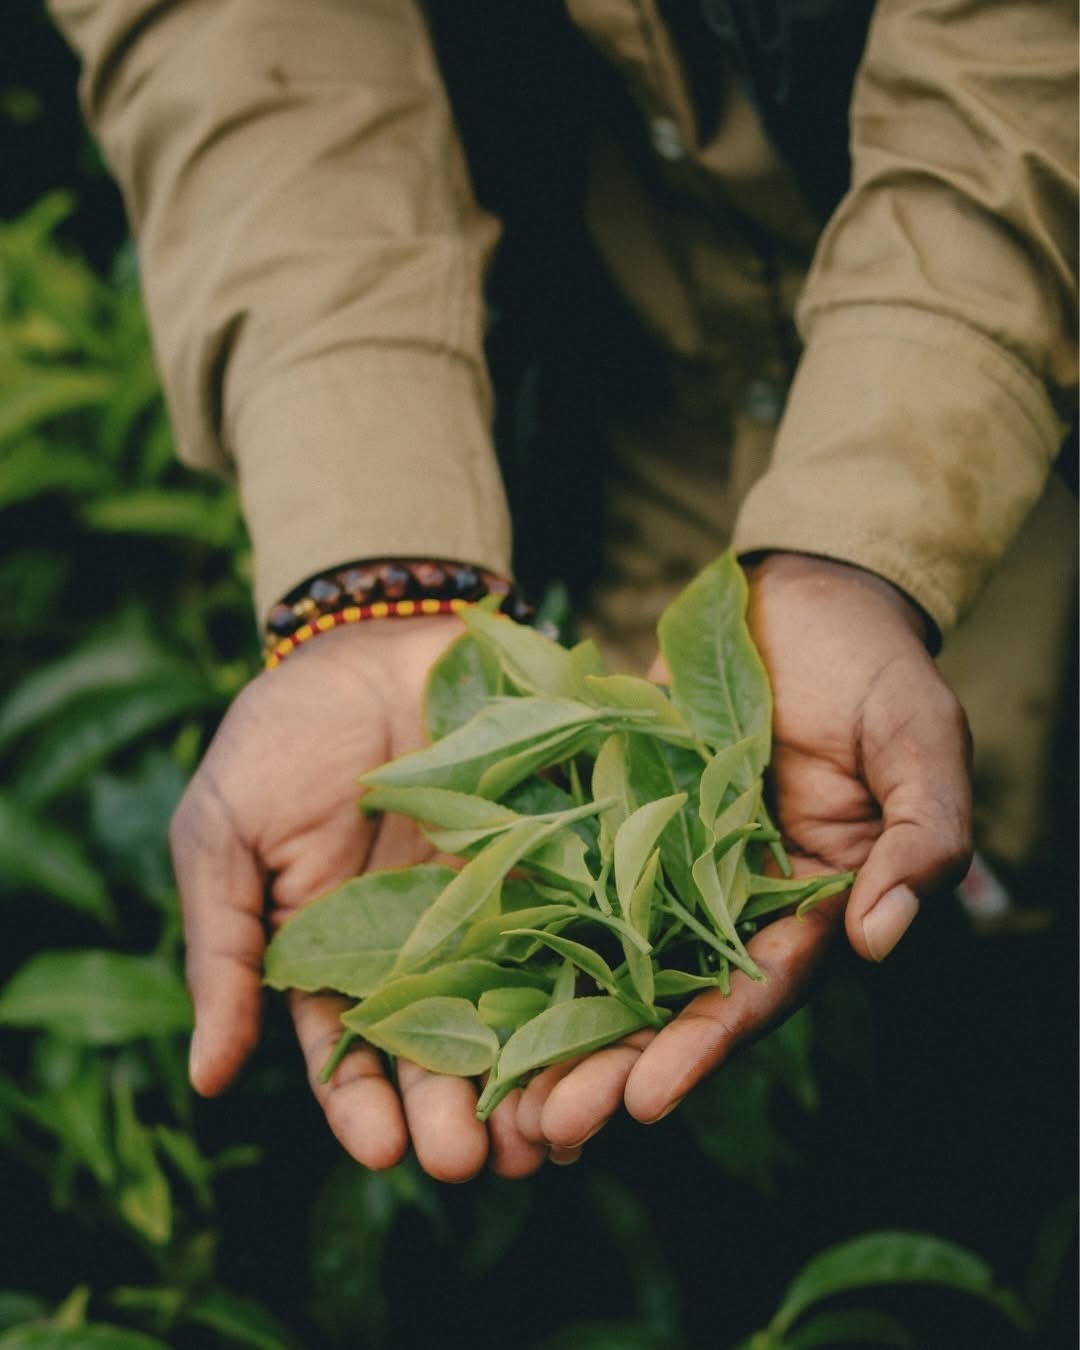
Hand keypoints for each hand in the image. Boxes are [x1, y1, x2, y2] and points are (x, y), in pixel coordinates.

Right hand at [170, 618, 547, 1179]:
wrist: (370, 642)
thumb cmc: (283, 738)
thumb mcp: (225, 837)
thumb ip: (226, 952)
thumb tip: (207, 1080)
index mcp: (340, 957)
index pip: (350, 1056)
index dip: (361, 1108)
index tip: (381, 1151)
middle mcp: (425, 949)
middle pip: (444, 1052)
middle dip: (458, 1115)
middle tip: (476, 1164)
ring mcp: (495, 905)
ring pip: (518, 1011)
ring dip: (533, 1076)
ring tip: (551, 1133)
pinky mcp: (554, 858)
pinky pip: (578, 927)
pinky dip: (593, 980)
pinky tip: (608, 1030)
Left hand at [515, 552, 971, 1154]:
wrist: (804, 597)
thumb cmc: (876, 666)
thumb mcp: (920, 741)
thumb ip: (919, 837)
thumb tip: (878, 938)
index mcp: (806, 903)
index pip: (754, 993)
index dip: (702, 1049)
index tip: (645, 1099)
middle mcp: (728, 897)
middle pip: (665, 997)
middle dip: (610, 1062)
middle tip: (546, 1125)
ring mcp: (665, 857)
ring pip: (604, 952)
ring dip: (556, 1016)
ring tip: (499, 1083)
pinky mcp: (613, 812)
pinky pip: (566, 869)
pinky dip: (526, 919)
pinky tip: (471, 966)